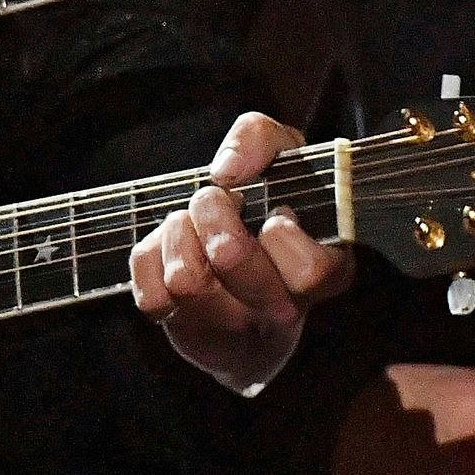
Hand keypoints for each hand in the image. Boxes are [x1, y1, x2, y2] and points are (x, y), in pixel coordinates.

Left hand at [127, 113, 346, 392]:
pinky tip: (173, 251)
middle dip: (211, 208)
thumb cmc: (268, 211)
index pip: (310, 271)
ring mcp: (234, 328)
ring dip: (179, 232)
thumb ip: (261, 139)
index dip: (282, 233)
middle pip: (230, 256)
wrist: (245, 280)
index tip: (274, 213)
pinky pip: (152, 296)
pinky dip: (153, 259)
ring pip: (185, 280)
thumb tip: (227, 170)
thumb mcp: (280, 159)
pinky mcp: (188, 335)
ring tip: (189, 222)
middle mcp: (281, 309)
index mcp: (322, 273)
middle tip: (214, 199)